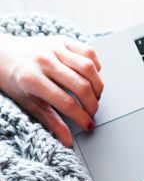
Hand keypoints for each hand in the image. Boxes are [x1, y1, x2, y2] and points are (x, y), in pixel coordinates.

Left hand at [0, 33, 102, 147]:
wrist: (2, 55)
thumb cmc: (14, 80)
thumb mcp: (29, 104)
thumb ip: (51, 122)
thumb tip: (68, 142)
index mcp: (32, 79)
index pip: (66, 102)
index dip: (81, 117)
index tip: (88, 124)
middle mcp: (44, 60)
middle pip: (81, 85)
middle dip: (92, 104)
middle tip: (92, 112)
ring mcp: (54, 47)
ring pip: (89, 68)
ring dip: (98, 86)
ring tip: (94, 96)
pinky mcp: (62, 39)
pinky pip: (88, 52)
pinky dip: (95, 66)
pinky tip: (91, 78)